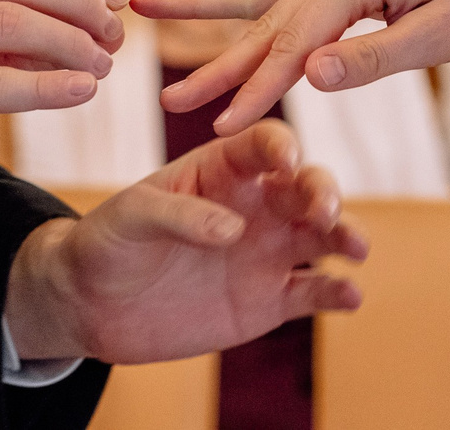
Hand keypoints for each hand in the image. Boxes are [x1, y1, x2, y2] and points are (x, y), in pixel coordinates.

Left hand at [4, 121, 367, 364]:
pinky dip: (337, 293)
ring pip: (322, 236)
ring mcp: (266, 252)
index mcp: (222, 169)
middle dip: (323, 192)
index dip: (281, 147)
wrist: (93, 305)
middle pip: (305, 186)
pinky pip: (312, 293)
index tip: (287, 162)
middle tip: (325, 212)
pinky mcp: (268, 301)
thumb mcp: (131, 216)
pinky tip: (351, 297)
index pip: (264, 145)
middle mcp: (255, 205)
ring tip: (356, 248)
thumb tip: (232, 230)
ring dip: (345, 235)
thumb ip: (179, 215)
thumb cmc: (108, 241)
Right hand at [132, 0, 449, 133]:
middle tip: (167, 100)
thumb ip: (373, 58)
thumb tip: (310, 78)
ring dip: (205, 11)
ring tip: (145, 6)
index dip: (257, 92)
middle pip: (265, 24)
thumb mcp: (441, 36)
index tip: (221, 129)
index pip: (294, 47)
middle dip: (217, 66)